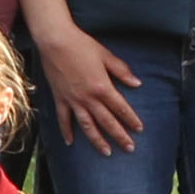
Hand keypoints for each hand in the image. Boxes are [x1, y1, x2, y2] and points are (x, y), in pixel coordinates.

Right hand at [36, 19, 141, 155]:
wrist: (55, 41)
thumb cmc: (81, 45)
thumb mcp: (106, 56)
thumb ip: (122, 71)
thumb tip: (137, 83)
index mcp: (102, 87)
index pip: (121, 108)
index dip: (131, 119)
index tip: (139, 129)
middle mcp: (88, 98)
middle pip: (107, 122)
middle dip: (119, 136)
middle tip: (129, 148)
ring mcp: (73, 100)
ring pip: (87, 126)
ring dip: (98, 141)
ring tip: (107, 152)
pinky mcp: (60, 99)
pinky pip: (64, 119)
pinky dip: (67, 131)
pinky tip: (71, 142)